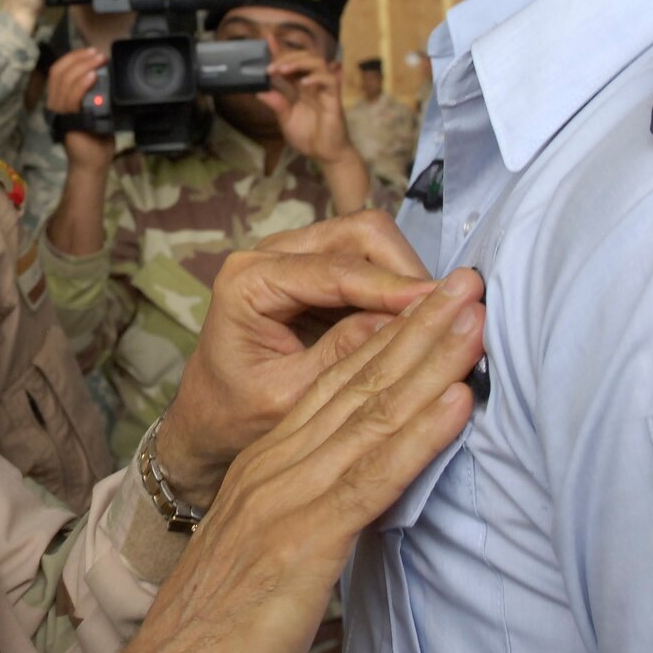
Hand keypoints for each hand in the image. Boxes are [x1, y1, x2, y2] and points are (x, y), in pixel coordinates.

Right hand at [45, 46, 113, 171]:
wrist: (93, 163)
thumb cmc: (95, 138)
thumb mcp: (95, 109)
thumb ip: (94, 94)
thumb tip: (104, 74)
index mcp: (59, 100)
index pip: (58, 71)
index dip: (72, 57)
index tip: (91, 51)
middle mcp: (55, 104)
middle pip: (59, 71)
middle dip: (79, 58)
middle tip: (98, 54)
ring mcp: (60, 113)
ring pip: (64, 81)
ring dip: (83, 66)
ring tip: (99, 61)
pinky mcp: (68, 121)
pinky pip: (72, 98)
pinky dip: (82, 84)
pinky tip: (93, 76)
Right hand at [101, 268, 484, 652]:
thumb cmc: (223, 630)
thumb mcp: (271, 550)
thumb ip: (312, 509)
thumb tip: (363, 493)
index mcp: (270, 463)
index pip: (341, 383)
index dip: (394, 339)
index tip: (441, 303)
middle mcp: (278, 465)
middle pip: (358, 381)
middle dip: (420, 328)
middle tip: (470, 282)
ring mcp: (287, 497)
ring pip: (369, 414)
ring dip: (430, 362)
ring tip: (475, 320)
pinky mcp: (303, 541)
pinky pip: (370, 479)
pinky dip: (419, 437)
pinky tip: (456, 402)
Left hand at [151, 212, 440, 505]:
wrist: (209, 419)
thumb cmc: (235, 413)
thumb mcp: (287, 396)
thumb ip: (341, 357)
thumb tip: (405, 324)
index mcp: (248, 280)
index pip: (335, 269)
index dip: (392, 285)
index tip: (438, 303)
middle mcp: (270, 255)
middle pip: (359, 233)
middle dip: (405, 271)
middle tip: (443, 315)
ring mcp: (294, 256)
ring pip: (370, 240)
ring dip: (405, 276)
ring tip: (434, 320)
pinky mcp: (316, 270)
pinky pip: (369, 261)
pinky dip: (396, 286)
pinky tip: (417, 320)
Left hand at [261, 52, 356, 166]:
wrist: (325, 154)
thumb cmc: (308, 136)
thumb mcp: (286, 121)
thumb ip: (277, 105)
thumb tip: (259, 92)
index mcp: (299, 88)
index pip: (289, 65)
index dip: (280, 51)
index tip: (268, 39)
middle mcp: (312, 84)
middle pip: (304, 58)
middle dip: (287, 57)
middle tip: (271, 66)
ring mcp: (324, 90)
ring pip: (318, 63)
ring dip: (300, 63)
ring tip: (284, 70)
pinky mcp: (334, 98)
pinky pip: (330, 81)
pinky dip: (316, 78)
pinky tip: (304, 83)